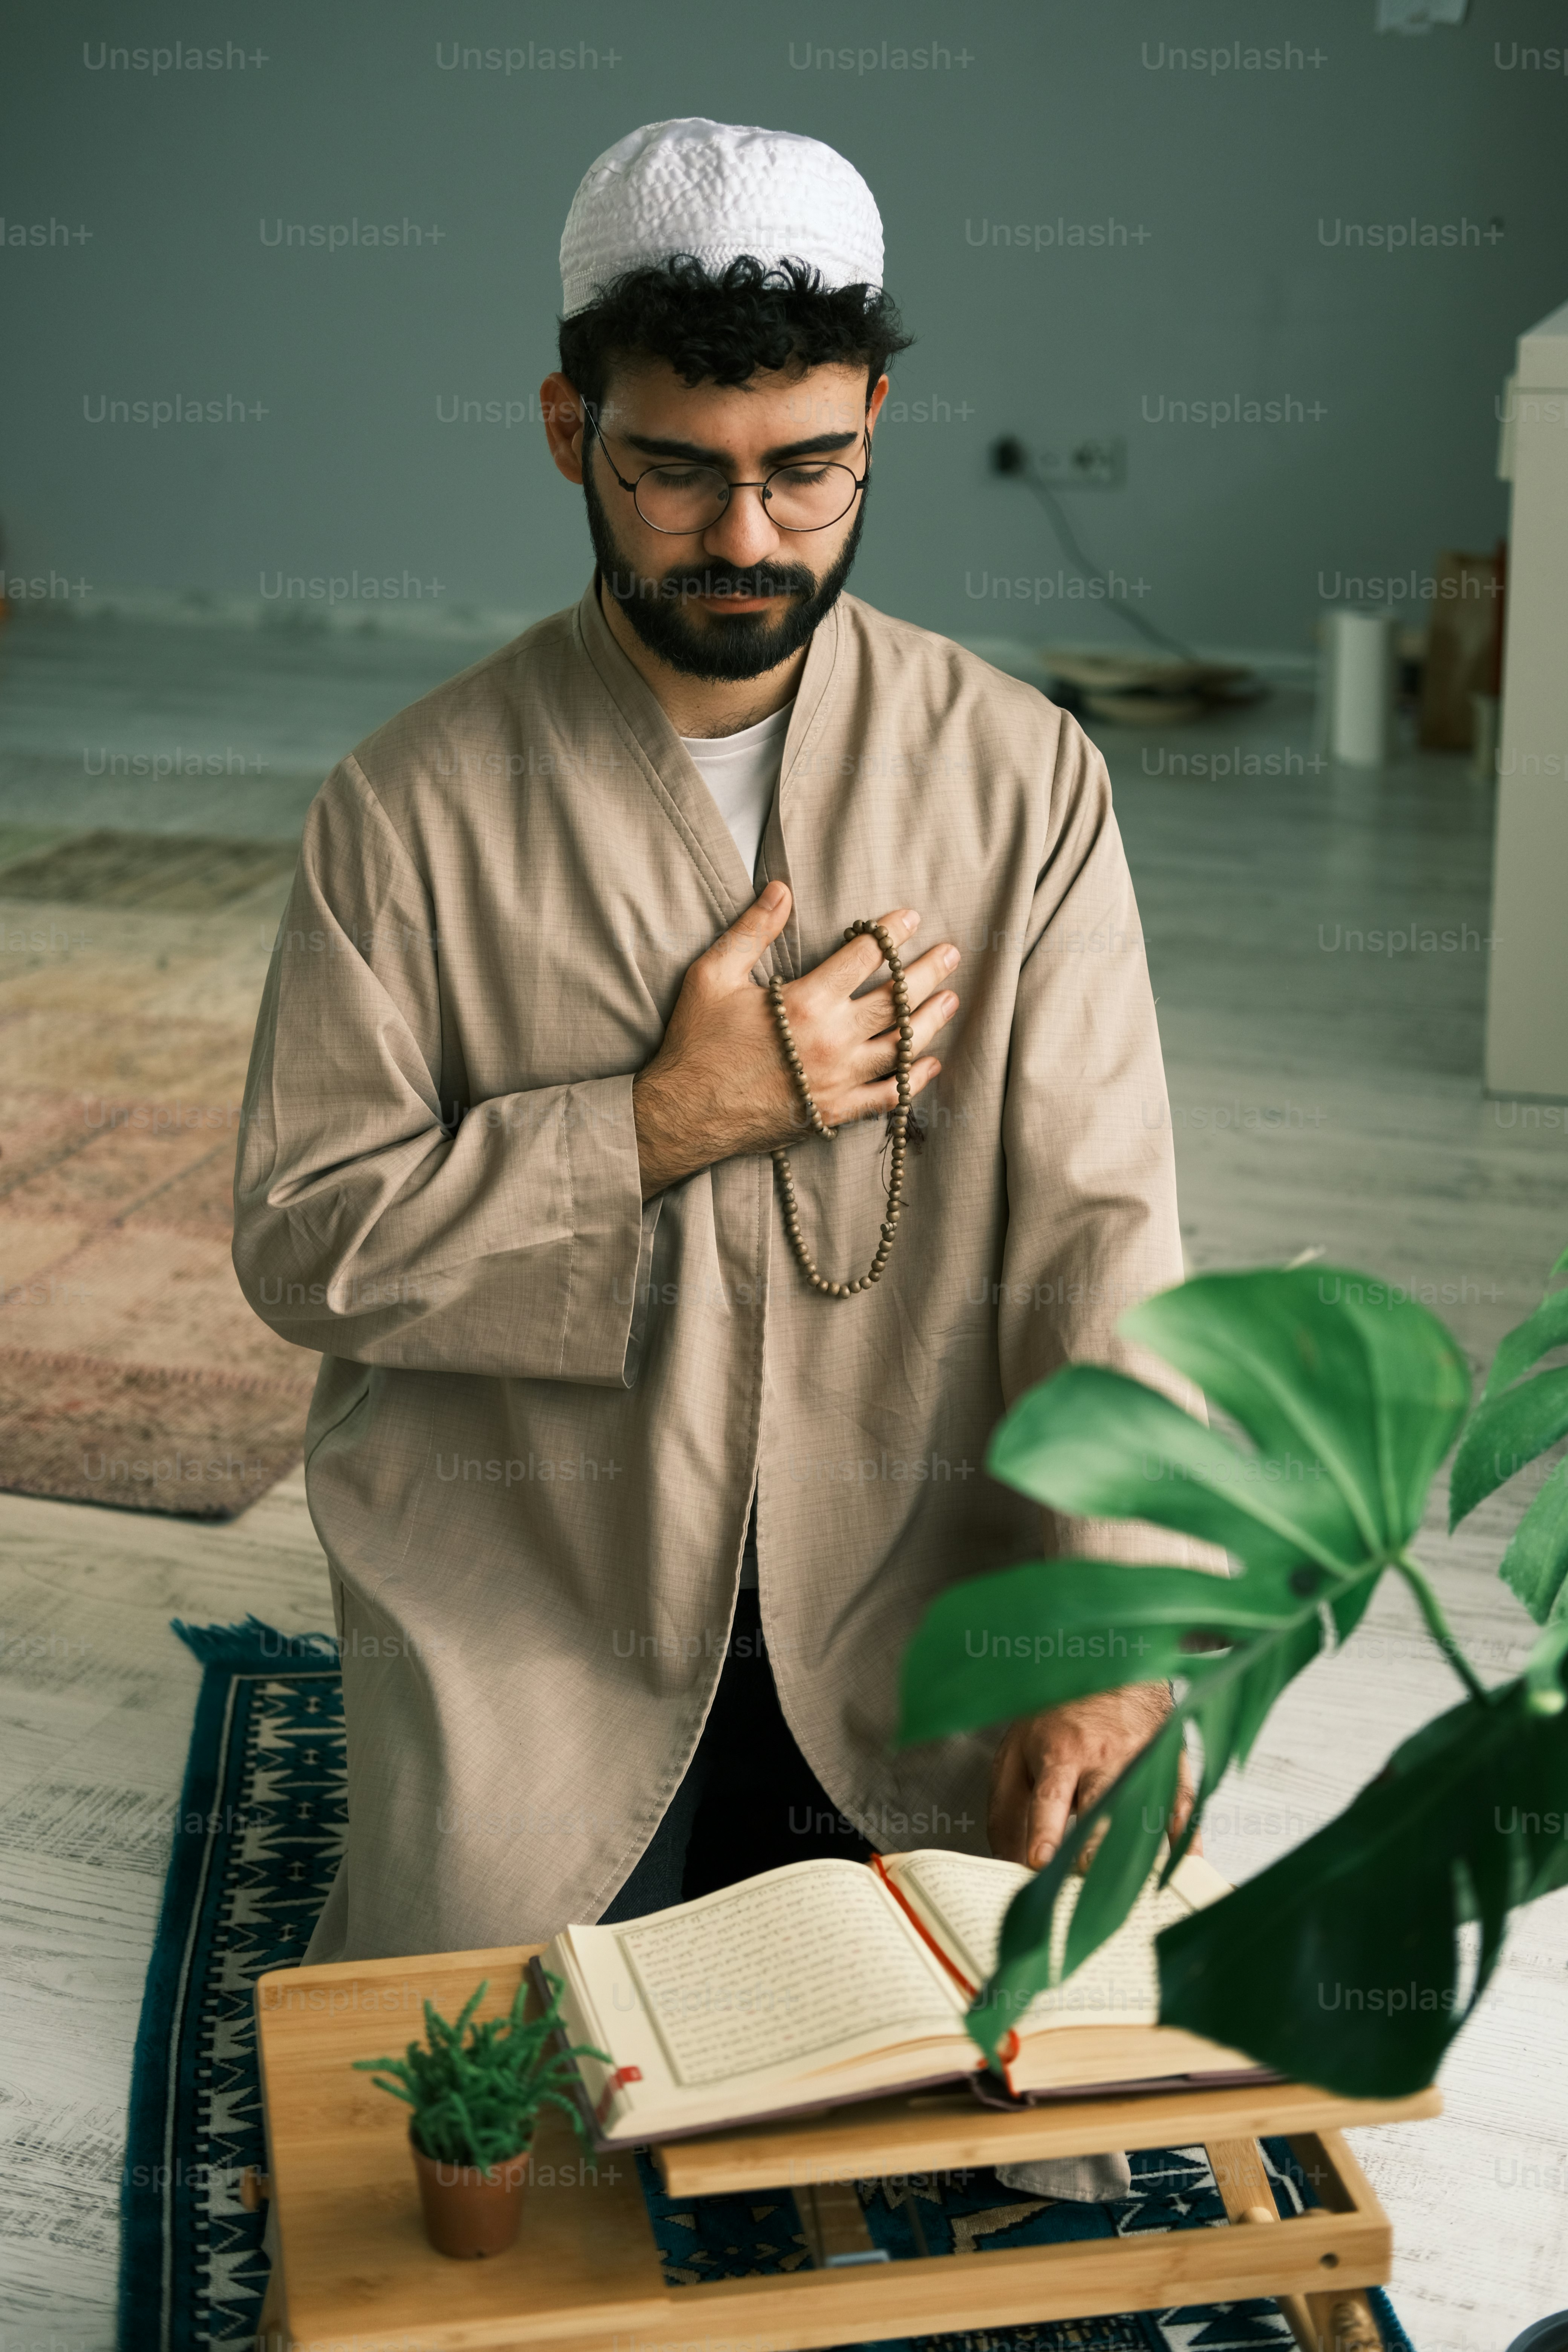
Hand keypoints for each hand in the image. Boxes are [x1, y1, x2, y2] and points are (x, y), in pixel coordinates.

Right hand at [632, 882, 960, 1200]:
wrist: (684, 1114)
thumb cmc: (697, 1042)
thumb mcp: (713, 975)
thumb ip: (752, 931)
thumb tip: (781, 889)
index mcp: (805, 1002)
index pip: (864, 957)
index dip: (890, 933)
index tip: (911, 917)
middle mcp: (831, 1041)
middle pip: (895, 1000)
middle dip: (927, 972)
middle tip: (952, 953)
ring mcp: (837, 1081)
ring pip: (901, 1047)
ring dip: (930, 1021)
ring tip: (951, 999)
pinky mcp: (834, 1113)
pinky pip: (889, 1096)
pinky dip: (913, 1079)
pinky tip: (928, 1063)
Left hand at [987, 1686, 1198, 1871]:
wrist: (1110, 1664)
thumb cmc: (1058, 1716)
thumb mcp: (1016, 1751)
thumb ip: (1008, 1809)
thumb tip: (1009, 1864)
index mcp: (1060, 1752)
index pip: (1051, 1796)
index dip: (1045, 1829)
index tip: (1041, 1860)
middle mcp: (1103, 1757)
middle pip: (1100, 1804)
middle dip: (1093, 1842)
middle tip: (1085, 1873)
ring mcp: (1141, 1759)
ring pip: (1141, 1806)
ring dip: (1137, 1844)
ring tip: (1132, 1883)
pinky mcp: (1170, 1762)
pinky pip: (1182, 1799)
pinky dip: (1186, 1832)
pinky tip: (1185, 1860)